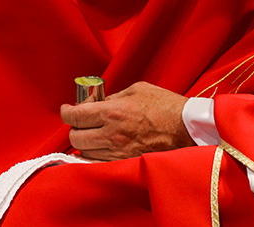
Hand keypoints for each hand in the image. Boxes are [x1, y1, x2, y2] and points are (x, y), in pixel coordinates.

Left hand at [60, 81, 192, 160]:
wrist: (187, 128)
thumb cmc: (164, 105)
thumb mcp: (136, 90)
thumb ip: (112, 97)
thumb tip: (95, 102)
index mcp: (112, 111)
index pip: (75, 116)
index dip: (66, 112)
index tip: (67, 109)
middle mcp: (111, 134)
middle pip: (76, 136)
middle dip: (74, 128)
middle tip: (81, 122)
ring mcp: (118, 152)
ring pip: (86, 151)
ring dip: (85, 142)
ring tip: (93, 134)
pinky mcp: (126, 163)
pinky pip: (99, 163)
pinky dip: (95, 155)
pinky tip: (100, 147)